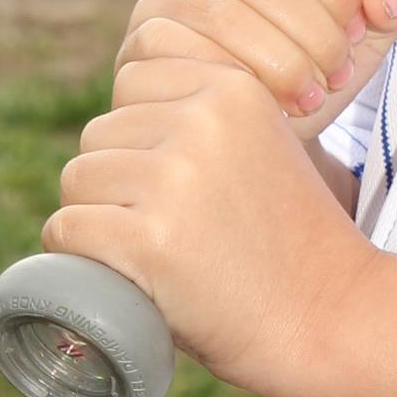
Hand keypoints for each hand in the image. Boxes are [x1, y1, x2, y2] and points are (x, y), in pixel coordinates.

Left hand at [46, 57, 375, 396]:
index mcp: (233, 88)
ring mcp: (174, 178)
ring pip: (77, 180)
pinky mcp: (149, 238)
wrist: (330, 319)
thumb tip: (119, 118)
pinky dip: (80, 260)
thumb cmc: (288, 244)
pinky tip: (127, 276)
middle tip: (176, 229)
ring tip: (157, 254)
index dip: (145, 133)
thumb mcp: (263, 146)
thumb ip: (207, 117)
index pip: (134, 77)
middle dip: (118, 182)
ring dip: (98, 220)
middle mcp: (202, 120)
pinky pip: (66, 230)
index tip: (181, 180)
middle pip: (99, 133)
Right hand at [117, 0, 396, 131]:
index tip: (360, 33)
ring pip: (225, 19)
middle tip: (339, 75)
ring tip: (314, 97)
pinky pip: (190, 58)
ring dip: (282, 64)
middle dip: (314, 34)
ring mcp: (154, 1)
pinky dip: (239, 86)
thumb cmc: (303, 69)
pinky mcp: (139, 50)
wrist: (244, 135)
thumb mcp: (358, 36)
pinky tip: (268, 111)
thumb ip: (394, 2)